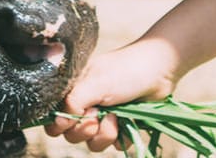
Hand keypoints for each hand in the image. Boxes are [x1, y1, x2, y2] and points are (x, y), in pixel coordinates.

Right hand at [43, 38, 180, 151]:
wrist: (160, 70)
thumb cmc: (126, 71)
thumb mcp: (95, 83)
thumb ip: (72, 103)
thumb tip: (58, 123)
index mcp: (74, 92)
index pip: (55, 118)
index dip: (61, 124)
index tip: (73, 119)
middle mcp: (86, 105)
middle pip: (72, 135)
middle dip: (86, 129)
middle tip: (98, 115)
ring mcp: (104, 117)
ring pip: (93, 143)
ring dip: (105, 134)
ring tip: (117, 117)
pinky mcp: (121, 126)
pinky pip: (114, 145)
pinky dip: (121, 137)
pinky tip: (128, 122)